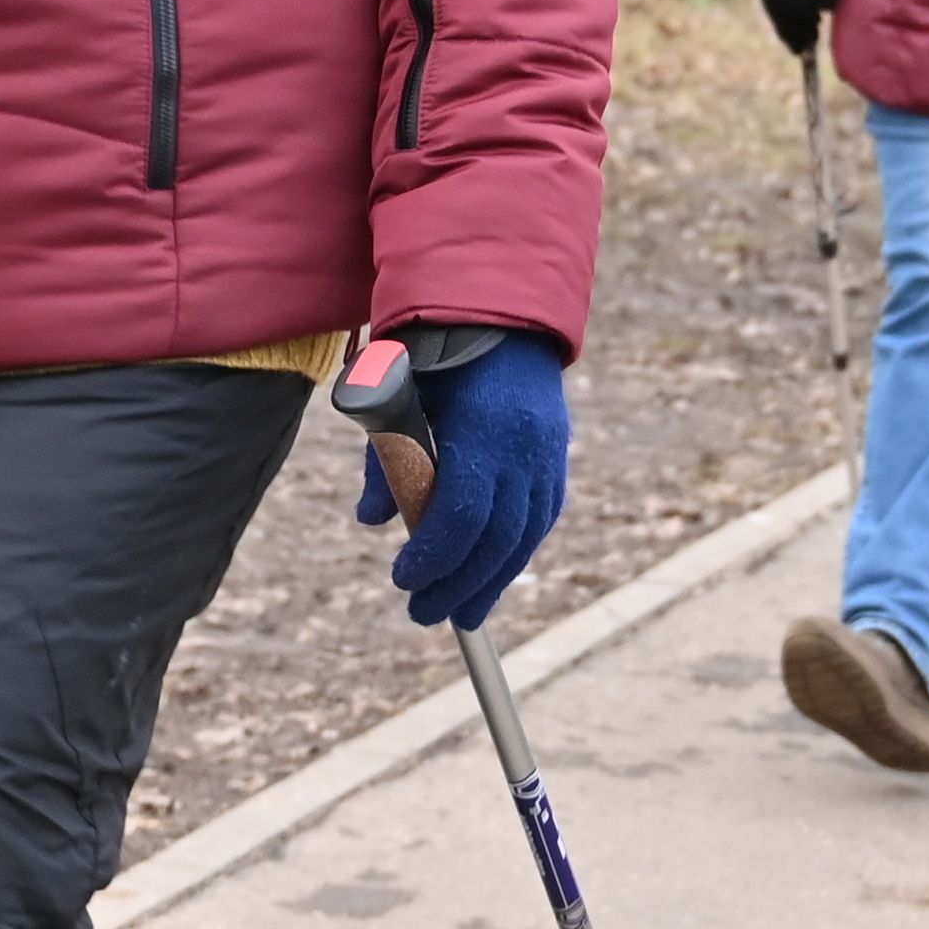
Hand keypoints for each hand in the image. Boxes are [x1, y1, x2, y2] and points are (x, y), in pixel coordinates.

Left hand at [348, 331, 568, 630]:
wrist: (500, 314)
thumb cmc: (434, 354)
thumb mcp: (399, 395)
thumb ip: (386, 455)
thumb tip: (372, 520)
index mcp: (485, 425)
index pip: (463, 511)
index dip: (434, 554)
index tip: (403, 580)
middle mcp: (527, 445)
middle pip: (497, 536)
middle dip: (459, 583)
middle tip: (422, 614)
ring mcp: (549, 453)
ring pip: (525, 536)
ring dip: (490, 581)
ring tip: (460, 615)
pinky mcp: (557, 458)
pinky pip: (538, 520)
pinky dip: (512, 554)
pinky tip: (489, 579)